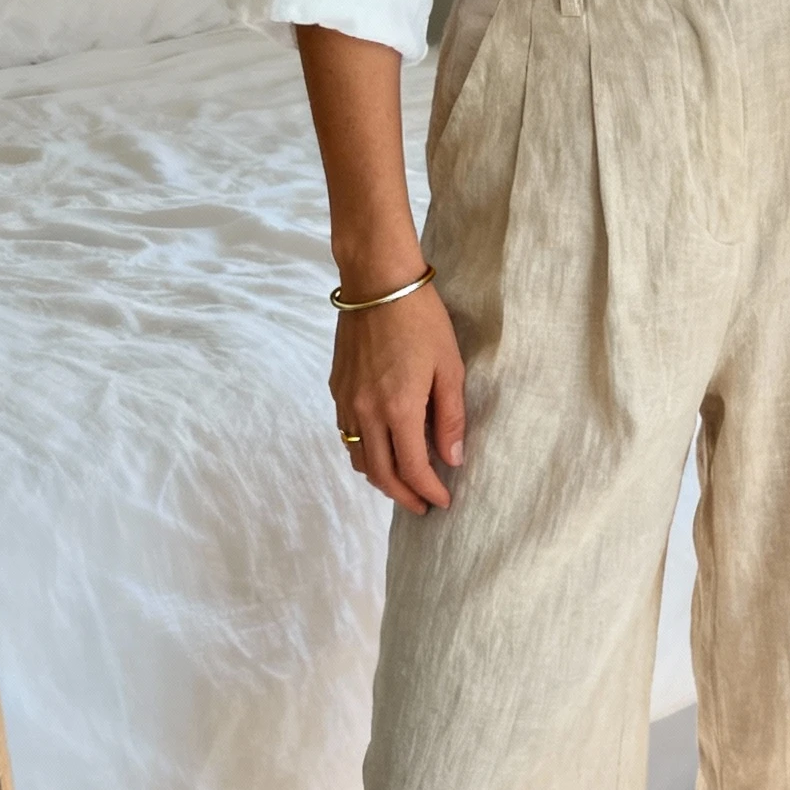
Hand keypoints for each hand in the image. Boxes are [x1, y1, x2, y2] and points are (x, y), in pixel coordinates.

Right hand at [331, 284, 465, 514]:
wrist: (377, 283)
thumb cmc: (421, 320)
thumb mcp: (449, 367)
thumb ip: (450, 417)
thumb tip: (452, 459)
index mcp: (398, 409)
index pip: (413, 469)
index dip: (429, 491)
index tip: (444, 501)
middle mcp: (366, 412)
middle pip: (381, 474)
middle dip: (404, 497)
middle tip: (423, 506)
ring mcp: (347, 401)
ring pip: (359, 458)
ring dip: (381, 478)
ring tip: (403, 483)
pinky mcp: (337, 388)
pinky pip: (347, 434)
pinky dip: (364, 452)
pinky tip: (381, 449)